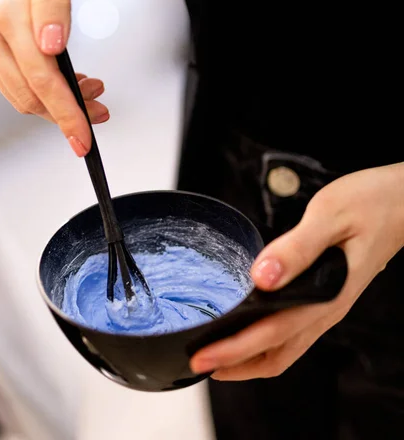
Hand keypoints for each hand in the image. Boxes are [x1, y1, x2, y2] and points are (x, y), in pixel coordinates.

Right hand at [0, 0, 107, 156]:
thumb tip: (52, 48)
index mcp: (3, 13)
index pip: (40, 77)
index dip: (66, 111)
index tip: (86, 141)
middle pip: (30, 95)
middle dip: (68, 112)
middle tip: (104, 109)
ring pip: (21, 97)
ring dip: (58, 104)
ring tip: (94, 89)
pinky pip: (14, 86)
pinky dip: (43, 93)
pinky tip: (69, 82)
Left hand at [190, 162, 403, 379]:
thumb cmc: (371, 204)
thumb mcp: (329, 217)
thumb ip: (296, 248)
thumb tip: (260, 277)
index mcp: (326, 295)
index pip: (271, 334)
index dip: (234, 351)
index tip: (202, 358)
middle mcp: (326, 310)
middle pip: (276, 354)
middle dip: (235, 364)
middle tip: (197, 363)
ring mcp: (327, 307)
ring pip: (285, 349)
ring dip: (249, 358)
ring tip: (215, 356)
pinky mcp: (326, 298)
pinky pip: (292, 333)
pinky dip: (265, 343)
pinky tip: (246, 330)